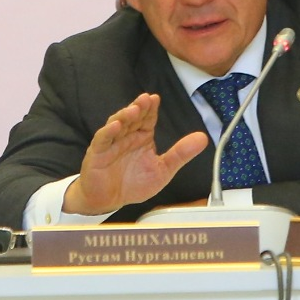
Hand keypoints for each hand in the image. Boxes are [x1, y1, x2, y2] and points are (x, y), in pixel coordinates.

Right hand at [62, 93, 207, 215]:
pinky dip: (108, 132)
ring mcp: (111, 143)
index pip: (147, 119)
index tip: (156, 99)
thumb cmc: (133, 184)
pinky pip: (103, 139)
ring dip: (124, 116)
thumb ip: (181, 154)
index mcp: (142, 138)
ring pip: (117, 124)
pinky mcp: (98, 152)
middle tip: (146, 99)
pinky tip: (116, 126)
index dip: (151, 109)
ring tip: (134, 110)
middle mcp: (127, 137)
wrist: (109, 200)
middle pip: (132, 118)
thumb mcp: (163, 170)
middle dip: (139, 107)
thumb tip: (202, 138)